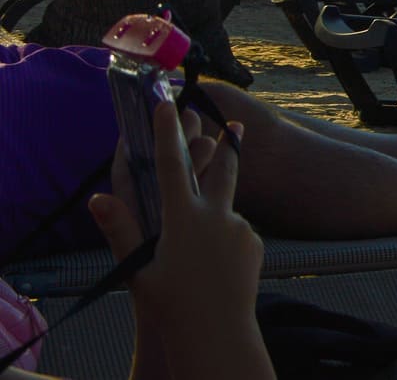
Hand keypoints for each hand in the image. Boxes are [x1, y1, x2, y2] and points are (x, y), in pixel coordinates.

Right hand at [90, 102, 272, 377]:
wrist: (218, 335)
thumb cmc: (171, 306)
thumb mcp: (139, 271)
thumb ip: (123, 231)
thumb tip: (97, 198)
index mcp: (183, 218)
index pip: (171, 166)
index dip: (168, 133)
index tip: (166, 104)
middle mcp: (217, 215)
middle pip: (224, 170)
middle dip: (228, 146)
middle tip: (236, 125)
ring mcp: (240, 228)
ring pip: (225, 213)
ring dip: (214, 220)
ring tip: (198, 258)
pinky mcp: (255, 244)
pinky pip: (236, 236)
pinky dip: (224, 244)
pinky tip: (215, 270)